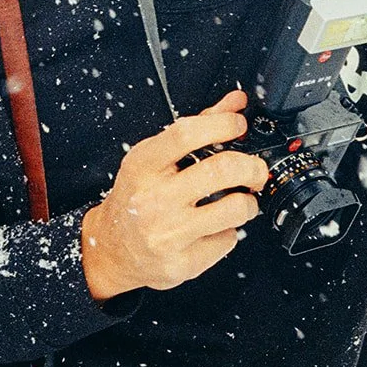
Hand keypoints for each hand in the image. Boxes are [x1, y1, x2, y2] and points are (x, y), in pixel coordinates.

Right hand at [81, 89, 268, 299]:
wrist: (111, 249)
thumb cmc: (136, 197)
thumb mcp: (155, 157)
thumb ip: (197, 128)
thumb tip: (234, 103)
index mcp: (143, 166)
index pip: (187, 134)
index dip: (222, 124)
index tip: (238, 126)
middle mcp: (154, 199)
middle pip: (220, 171)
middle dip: (251, 167)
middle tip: (254, 169)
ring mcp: (168, 233)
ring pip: (233, 209)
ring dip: (248, 202)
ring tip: (242, 200)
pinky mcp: (182, 263)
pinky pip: (227, 240)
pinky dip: (230, 231)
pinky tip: (216, 227)